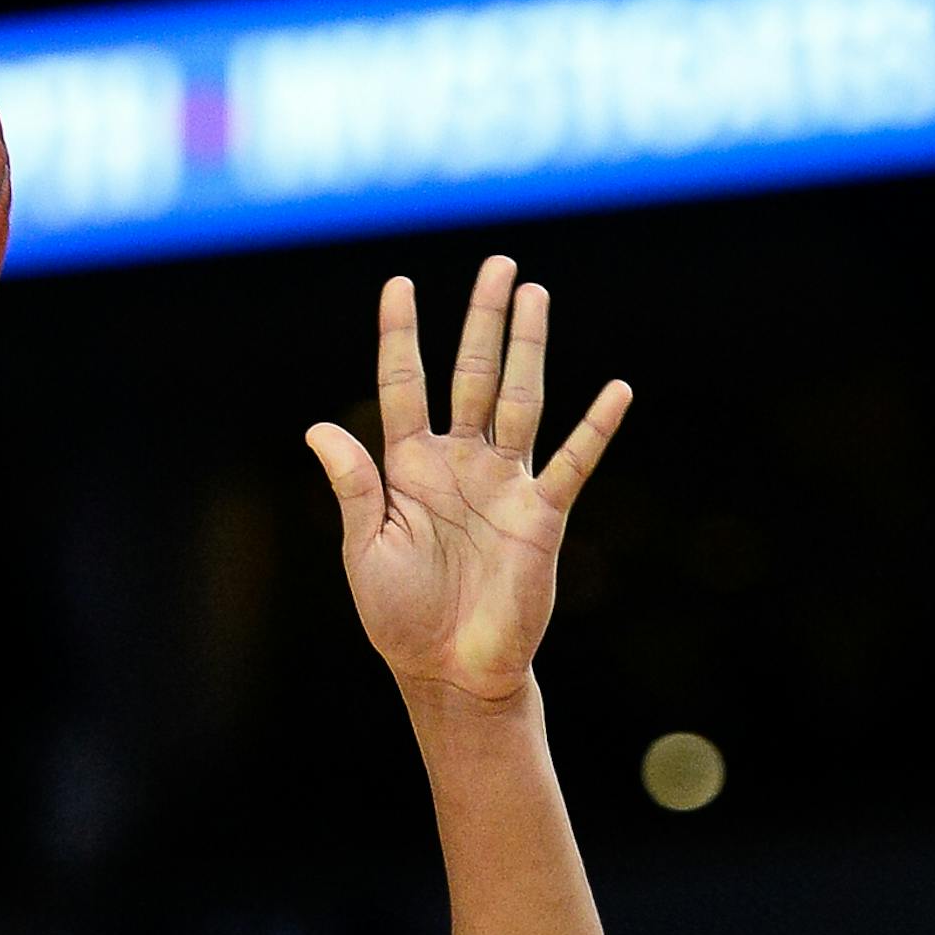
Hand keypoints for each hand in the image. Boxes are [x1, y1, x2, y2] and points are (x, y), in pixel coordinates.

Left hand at [306, 257, 629, 703]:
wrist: (448, 670)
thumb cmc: (398, 617)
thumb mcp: (364, 551)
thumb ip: (353, 486)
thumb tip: (319, 427)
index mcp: (408, 470)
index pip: (403, 388)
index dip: (401, 337)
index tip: (399, 285)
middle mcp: (458, 465)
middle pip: (472, 376)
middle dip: (483, 321)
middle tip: (499, 263)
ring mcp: (503, 485)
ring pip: (520, 400)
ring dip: (529, 348)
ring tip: (536, 294)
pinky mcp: (541, 515)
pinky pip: (571, 463)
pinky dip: (594, 428)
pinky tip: (615, 390)